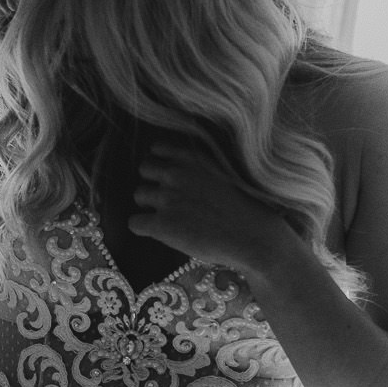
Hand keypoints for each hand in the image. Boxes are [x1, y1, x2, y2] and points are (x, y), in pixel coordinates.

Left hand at [128, 136, 296, 278]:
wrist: (253, 237)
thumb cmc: (244, 210)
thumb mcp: (223, 173)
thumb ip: (198, 168)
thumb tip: (175, 172)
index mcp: (192, 158)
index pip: (157, 148)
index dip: (162, 164)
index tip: (171, 178)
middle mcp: (177, 173)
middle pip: (144, 169)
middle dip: (154, 182)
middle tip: (170, 200)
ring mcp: (167, 198)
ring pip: (138, 195)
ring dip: (150, 206)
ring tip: (170, 218)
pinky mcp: (161, 225)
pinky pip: (134, 222)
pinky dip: (144, 228)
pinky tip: (162, 233)